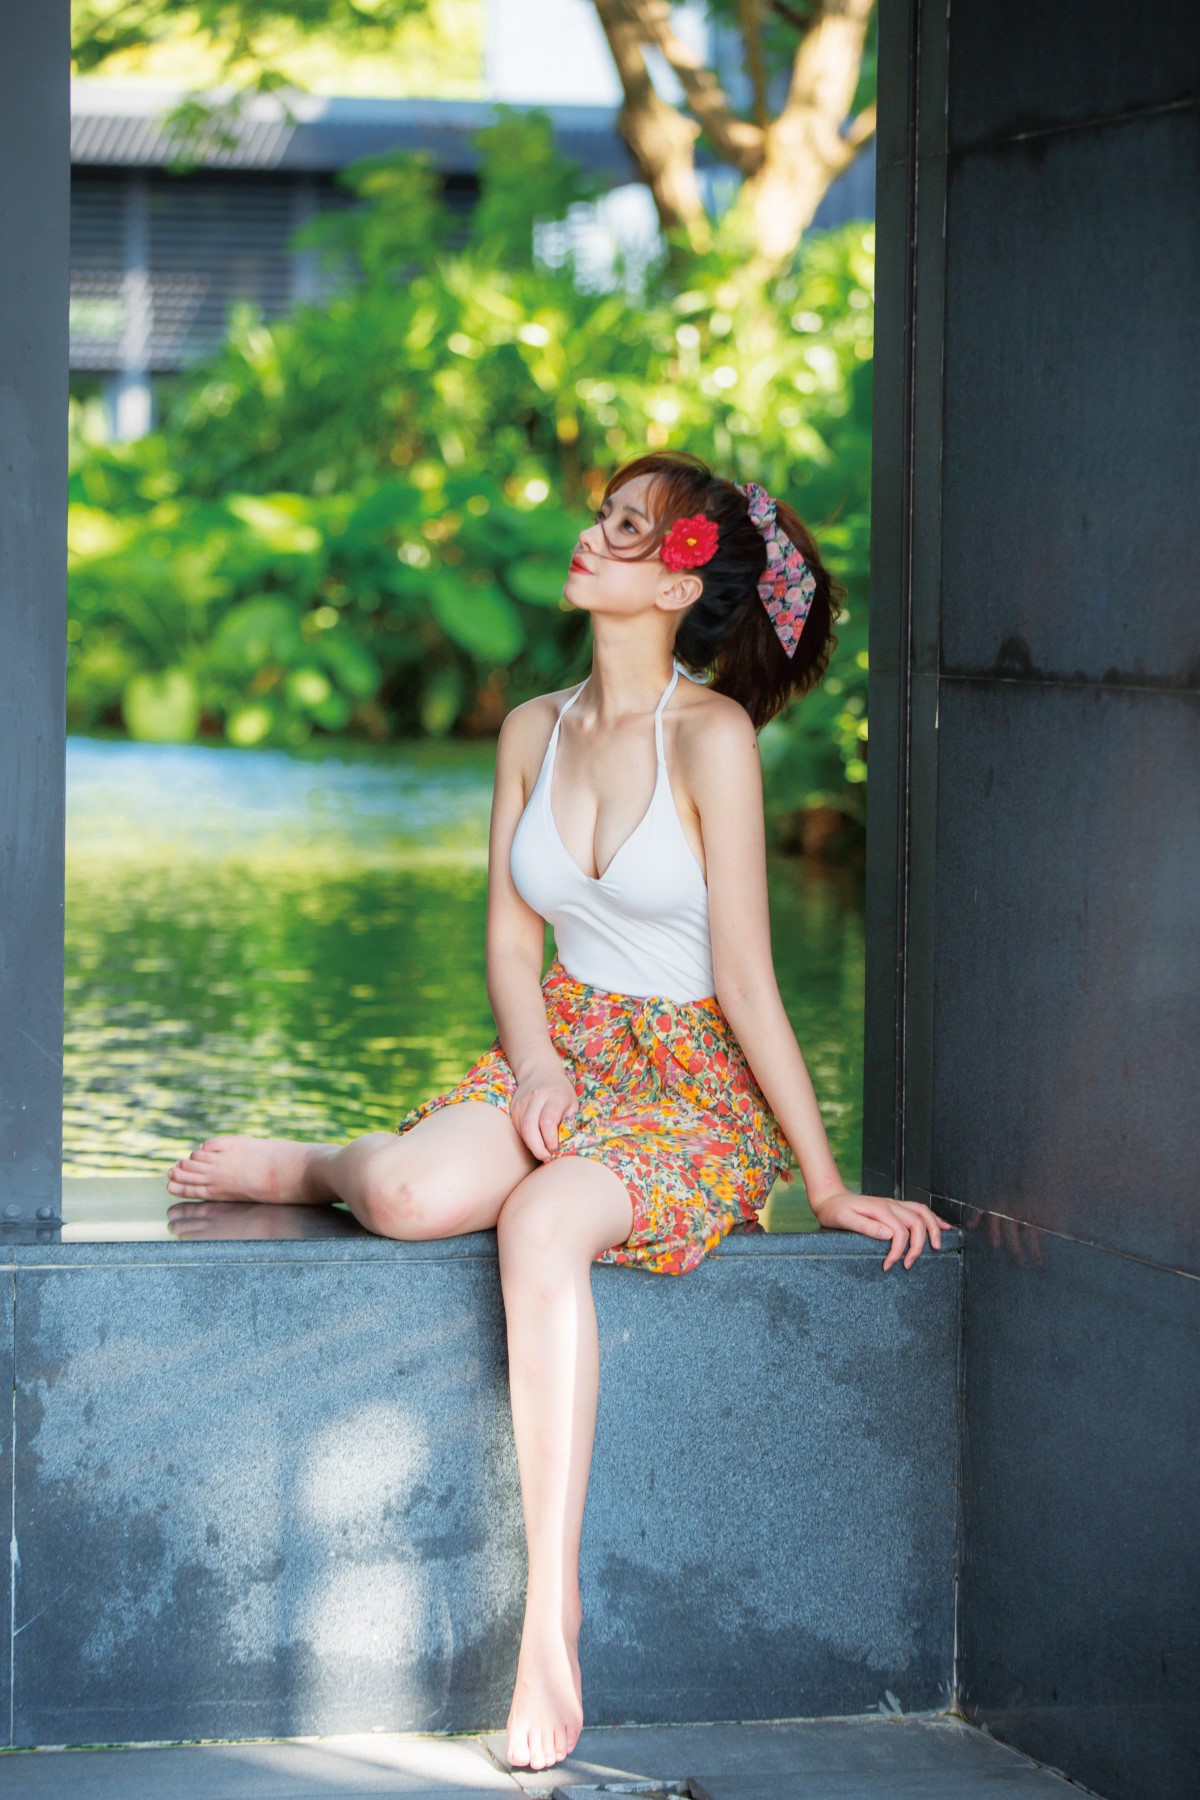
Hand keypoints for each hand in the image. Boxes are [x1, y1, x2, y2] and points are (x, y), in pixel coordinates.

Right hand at [511, 1059, 581, 1162]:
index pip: (548, 1122)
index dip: (551, 1141)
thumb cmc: (561, 1093)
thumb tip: (565, 1147)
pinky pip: (518, 1129)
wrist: (539, 1072)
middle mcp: (535, 1098)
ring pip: (522, 1130)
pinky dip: (527, 1139)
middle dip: (538, 1148)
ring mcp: (521, 1103)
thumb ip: (569, 1124)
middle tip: (547, 1158)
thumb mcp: (572, 1104)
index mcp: (553, 1096)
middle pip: (530, 1127)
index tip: (556, 1149)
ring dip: (532, 1145)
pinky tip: (536, 1141)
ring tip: (543, 1152)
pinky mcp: (513, 1109)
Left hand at [809, 1186, 951, 1269]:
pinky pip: (919, 1209)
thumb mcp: (843, 1219)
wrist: (830, 1198)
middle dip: (918, 1245)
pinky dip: (933, 1218)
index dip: (898, 1251)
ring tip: (937, 1247)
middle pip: (916, 1222)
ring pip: (922, 1213)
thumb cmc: (834, 1211)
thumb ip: (865, 1226)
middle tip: (908, 1264)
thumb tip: (888, 1235)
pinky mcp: (895, 1206)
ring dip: (933, 1229)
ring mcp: (894, 1204)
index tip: (889, 1266)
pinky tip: (943, 1226)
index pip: (899, 1232)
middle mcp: (890, 1204)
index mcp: (879, 1209)